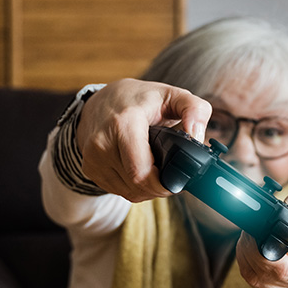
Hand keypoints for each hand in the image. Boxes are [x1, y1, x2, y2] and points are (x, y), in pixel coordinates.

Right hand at [77, 78, 211, 201]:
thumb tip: (197, 136)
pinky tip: (144, 172)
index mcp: (124, 123)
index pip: (141, 171)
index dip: (164, 182)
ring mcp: (93, 158)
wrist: (102, 99)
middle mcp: (102, 142)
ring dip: (149, 189)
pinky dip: (135, 188)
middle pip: (137, 185)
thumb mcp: (174, 95)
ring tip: (159, 171)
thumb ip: (195, 110)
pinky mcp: (90, 168)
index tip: (179, 178)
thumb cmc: (141, 99)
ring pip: (129, 192)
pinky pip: (119, 191)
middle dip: (161, 187)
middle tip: (174, 176)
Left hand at [235, 178, 287, 287]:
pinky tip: (253, 252)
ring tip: (250, 240)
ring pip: (258, 282)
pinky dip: (250, 268)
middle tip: (248, 232)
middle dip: (249, 252)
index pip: (283, 267)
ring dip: (247, 260)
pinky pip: (258, 286)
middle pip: (266, 275)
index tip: (254, 232)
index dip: (259, 251)